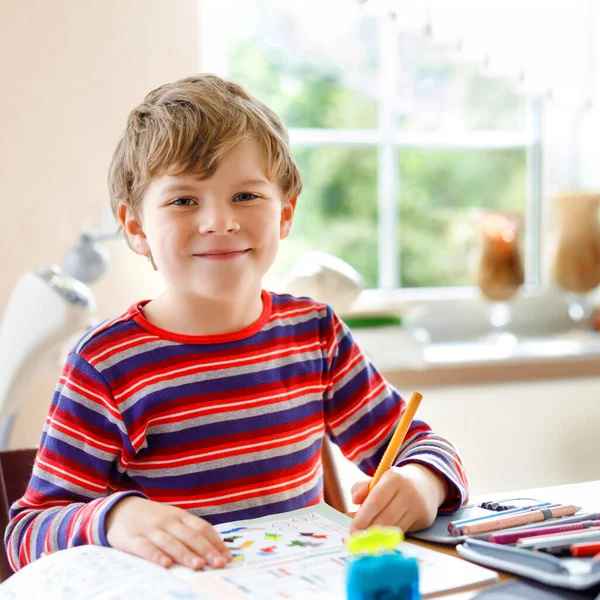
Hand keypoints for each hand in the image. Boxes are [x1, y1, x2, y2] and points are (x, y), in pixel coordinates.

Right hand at [105, 496, 231, 569]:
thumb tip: (214, 548)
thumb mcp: (172, 519)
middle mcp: (168, 521)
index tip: (228, 556)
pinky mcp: (133, 540)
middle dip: (207, 550)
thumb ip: (189, 530)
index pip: (202, 527)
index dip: (216, 542)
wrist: (120, 509)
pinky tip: (166, 565)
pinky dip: (157, 556)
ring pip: (171, 542)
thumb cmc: (153, 518)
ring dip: (186, 554)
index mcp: (180, 516)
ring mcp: (151, 530)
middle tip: (220, 564)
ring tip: (199, 565)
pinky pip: (146, 548)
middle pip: (190, 536)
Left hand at [350, 463, 445, 532]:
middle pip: (386, 517)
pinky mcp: (425, 519)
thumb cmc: (394, 483)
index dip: (363, 517)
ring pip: (395, 527)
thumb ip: (361, 487)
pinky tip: (381, 538)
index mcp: (394, 478)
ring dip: (379, 536)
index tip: (353, 529)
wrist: (426, 482)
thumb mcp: (378, 479)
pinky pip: (403, 531)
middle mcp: (408, 492)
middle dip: (369, 530)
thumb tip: (355, 501)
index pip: (376, 500)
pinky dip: (390, 535)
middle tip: (357, 539)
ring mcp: (418, 506)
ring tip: (366, 540)